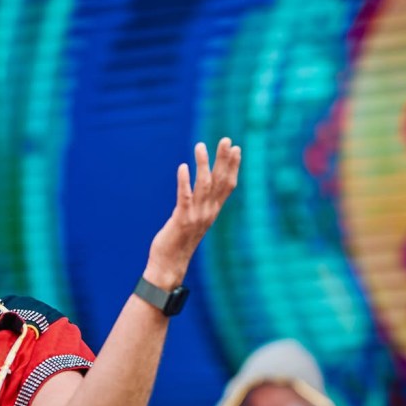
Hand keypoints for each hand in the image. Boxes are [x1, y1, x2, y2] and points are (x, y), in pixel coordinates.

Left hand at [144, 138, 240, 288]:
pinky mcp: (182, 220)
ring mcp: (196, 216)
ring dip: (203, 164)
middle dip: (224, 160)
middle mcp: (208, 212)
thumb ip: (199, 206)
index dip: (233, 166)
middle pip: (220, 182)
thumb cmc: (178, 243)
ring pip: (204, 186)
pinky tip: (183, 167)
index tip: (236, 148)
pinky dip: (185, 181)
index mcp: (212, 212)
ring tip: (200, 146)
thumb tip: (200, 191)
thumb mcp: (194, 222)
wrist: (169, 266)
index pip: (228, 185)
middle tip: (226, 140)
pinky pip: (185, 197)